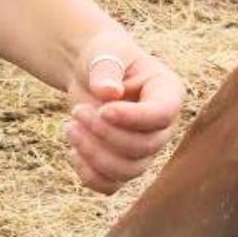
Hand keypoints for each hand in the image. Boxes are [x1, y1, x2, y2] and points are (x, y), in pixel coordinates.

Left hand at [64, 27, 184, 194]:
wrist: (90, 71)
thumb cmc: (104, 55)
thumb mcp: (106, 51)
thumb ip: (107, 68)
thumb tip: (108, 93)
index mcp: (168, 93)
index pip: (162, 116)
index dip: (132, 118)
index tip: (102, 109)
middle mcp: (162, 126)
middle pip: (145, 147)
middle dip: (105, 134)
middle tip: (77, 111)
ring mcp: (144, 149)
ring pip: (128, 170)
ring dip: (93, 154)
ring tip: (69, 127)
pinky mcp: (122, 163)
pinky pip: (111, 185)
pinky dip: (88, 175)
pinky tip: (72, 150)